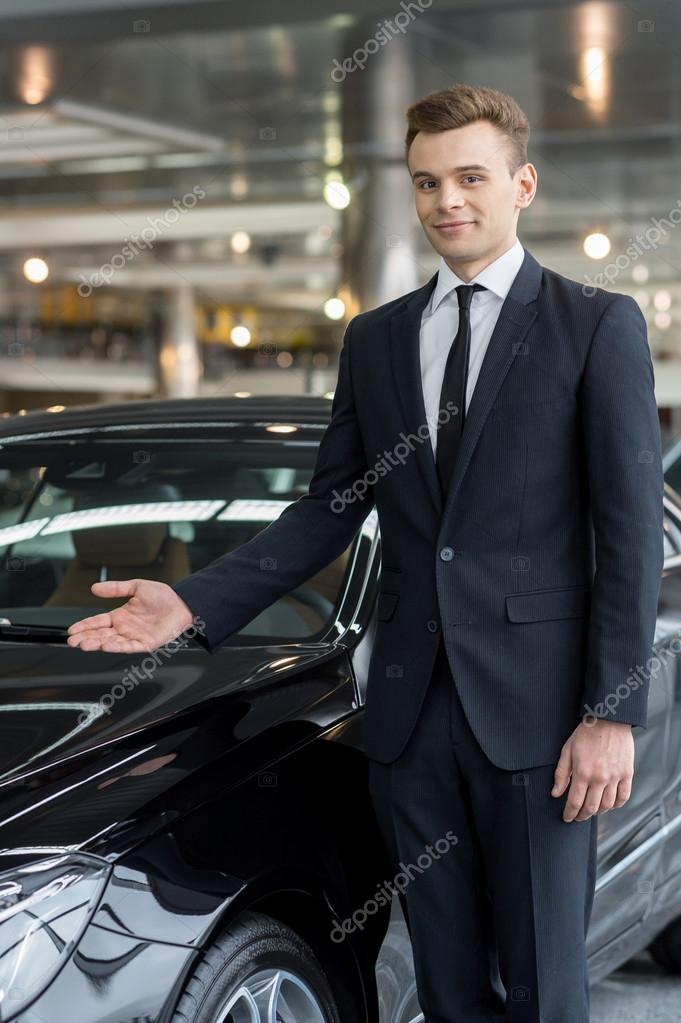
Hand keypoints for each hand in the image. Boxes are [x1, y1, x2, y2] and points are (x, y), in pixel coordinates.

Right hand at [66, 579, 195, 652]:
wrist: (182, 602)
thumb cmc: (163, 596)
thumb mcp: (135, 587)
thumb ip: (115, 589)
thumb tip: (94, 588)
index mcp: (121, 616)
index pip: (98, 622)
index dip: (84, 626)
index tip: (71, 630)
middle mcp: (125, 628)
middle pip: (101, 635)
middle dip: (86, 638)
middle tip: (72, 641)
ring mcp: (134, 637)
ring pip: (111, 642)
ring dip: (97, 644)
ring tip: (83, 644)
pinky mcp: (145, 643)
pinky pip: (128, 647)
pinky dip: (116, 647)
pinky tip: (105, 645)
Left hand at [551, 718, 633, 821]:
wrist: (609, 720)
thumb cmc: (586, 733)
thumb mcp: (567, 750)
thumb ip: (561, 774)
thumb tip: (555, 793)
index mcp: (583, 772)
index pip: (575, 802)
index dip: (570, 813)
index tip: (567, 817)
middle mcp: (600, 778)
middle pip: (591, 807)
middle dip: (582, 815)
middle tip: (578, 817)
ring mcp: (615, 777)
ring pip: (607, 805)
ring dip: (598, 812)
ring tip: (592, 810)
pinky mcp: (627, 774)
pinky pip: (623, 797)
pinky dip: (616, 805)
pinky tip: (609, 804)